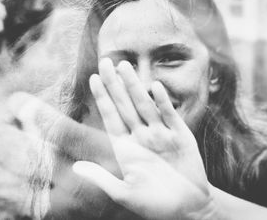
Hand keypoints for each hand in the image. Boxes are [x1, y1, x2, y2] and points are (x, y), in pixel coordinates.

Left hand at [72, 59, 211, 219]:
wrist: (190, 208)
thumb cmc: (155, 205)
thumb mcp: (125, 193)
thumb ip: (102, 178)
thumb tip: (75, 167)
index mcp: (127, 149)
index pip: (111, 117)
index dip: (103, 98)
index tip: (93, 79)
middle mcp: (142, 137)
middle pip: (125, 105)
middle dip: (115, 84)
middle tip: (106, 61)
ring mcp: (161, 134)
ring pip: (145, 105)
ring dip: (135, 86)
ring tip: (125, 66)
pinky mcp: (181, 136)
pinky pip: (170, 115)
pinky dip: (163, 101)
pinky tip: (155, 86)